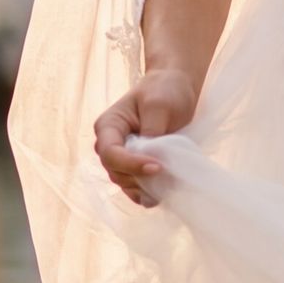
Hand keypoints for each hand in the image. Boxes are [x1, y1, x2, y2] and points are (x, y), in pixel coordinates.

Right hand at [92, 68, 197, 206]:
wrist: (175, 88)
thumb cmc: (164, 90)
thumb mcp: (158, 105)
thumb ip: (151, 131)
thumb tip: (151, 158)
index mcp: (108, 126)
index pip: (110, 153)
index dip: (130, 164)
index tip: (157, 166)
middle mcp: (110, 145)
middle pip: (116, 172)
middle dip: (138, 178)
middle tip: (166, 175)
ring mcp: (122, 158)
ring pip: (125, 183)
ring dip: (144, 188)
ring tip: (167, 185)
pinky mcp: (136, 167)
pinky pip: (136, 188)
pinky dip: (147, 194)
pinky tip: (161, 194)